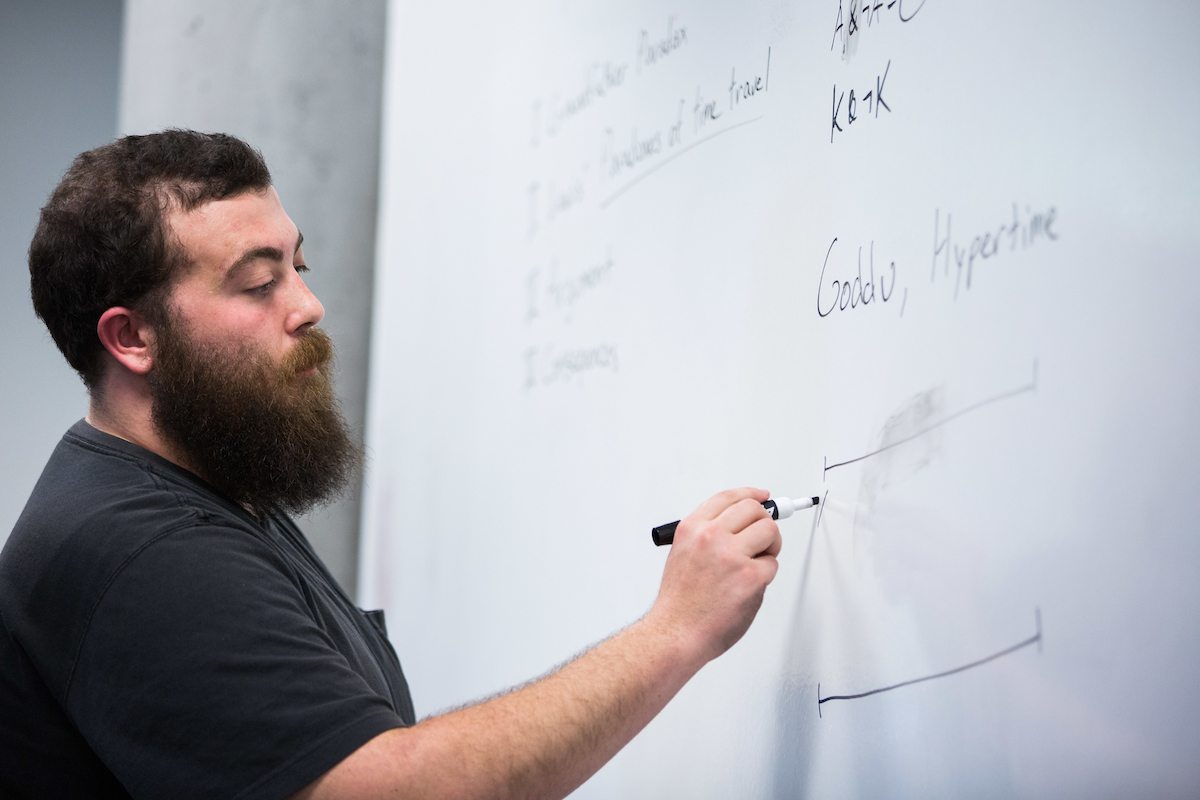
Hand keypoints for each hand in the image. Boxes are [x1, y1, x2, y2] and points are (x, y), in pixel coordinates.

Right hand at [647, 487, 782, 663]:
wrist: (676, 632)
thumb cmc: (679, 602)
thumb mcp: (682, 554)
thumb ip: (708, 536)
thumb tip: (739, 527)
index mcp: (692, 528)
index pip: (728, 498)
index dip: (750, 494)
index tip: (762, 496)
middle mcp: (710, 536)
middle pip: (754, 510)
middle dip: (764, 522)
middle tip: (764, 538)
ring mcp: (731, 555)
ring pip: (770, 532)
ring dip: (770, 546)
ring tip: (757, 562)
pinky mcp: (750, 576)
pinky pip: (772, 565)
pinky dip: (765, 575)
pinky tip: (749, 585)